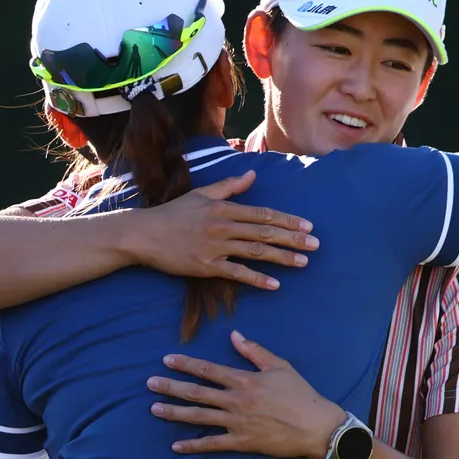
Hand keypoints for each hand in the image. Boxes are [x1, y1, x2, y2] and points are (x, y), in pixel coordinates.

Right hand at [125, 172, 318, 289]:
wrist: (143, 234)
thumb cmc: (172, 214)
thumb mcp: (201, 194)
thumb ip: (229, 186)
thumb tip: (252, 175)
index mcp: (223, 208)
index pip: (263, 214)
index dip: (287, 220)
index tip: (308, 226)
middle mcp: (223, 225)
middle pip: (265, 233)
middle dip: (293, 239)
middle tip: (316, 245)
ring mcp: (215, 246)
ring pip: (255, 252)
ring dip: (282, 257)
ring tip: (303, 262)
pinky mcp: (206, 266)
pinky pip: (236, 273)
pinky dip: (257, 279)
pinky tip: (275, 284)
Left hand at [147, 330, 346, 458]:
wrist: (316, 426)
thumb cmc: (300, 394)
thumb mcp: (279, 366)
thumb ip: (254, 351)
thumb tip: (234, 335)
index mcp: (244, 380)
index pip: (208, 370)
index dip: (186, 364)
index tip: (167, 359)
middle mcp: (236, 400)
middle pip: (196, 393)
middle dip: (171, 387)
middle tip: (150, 383)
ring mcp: (237, 422)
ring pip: (199, 417)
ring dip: (175, 413)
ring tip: (154, 409)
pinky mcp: (242, 442)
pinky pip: (213, 444)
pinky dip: (193, 445)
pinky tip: (176, 446)